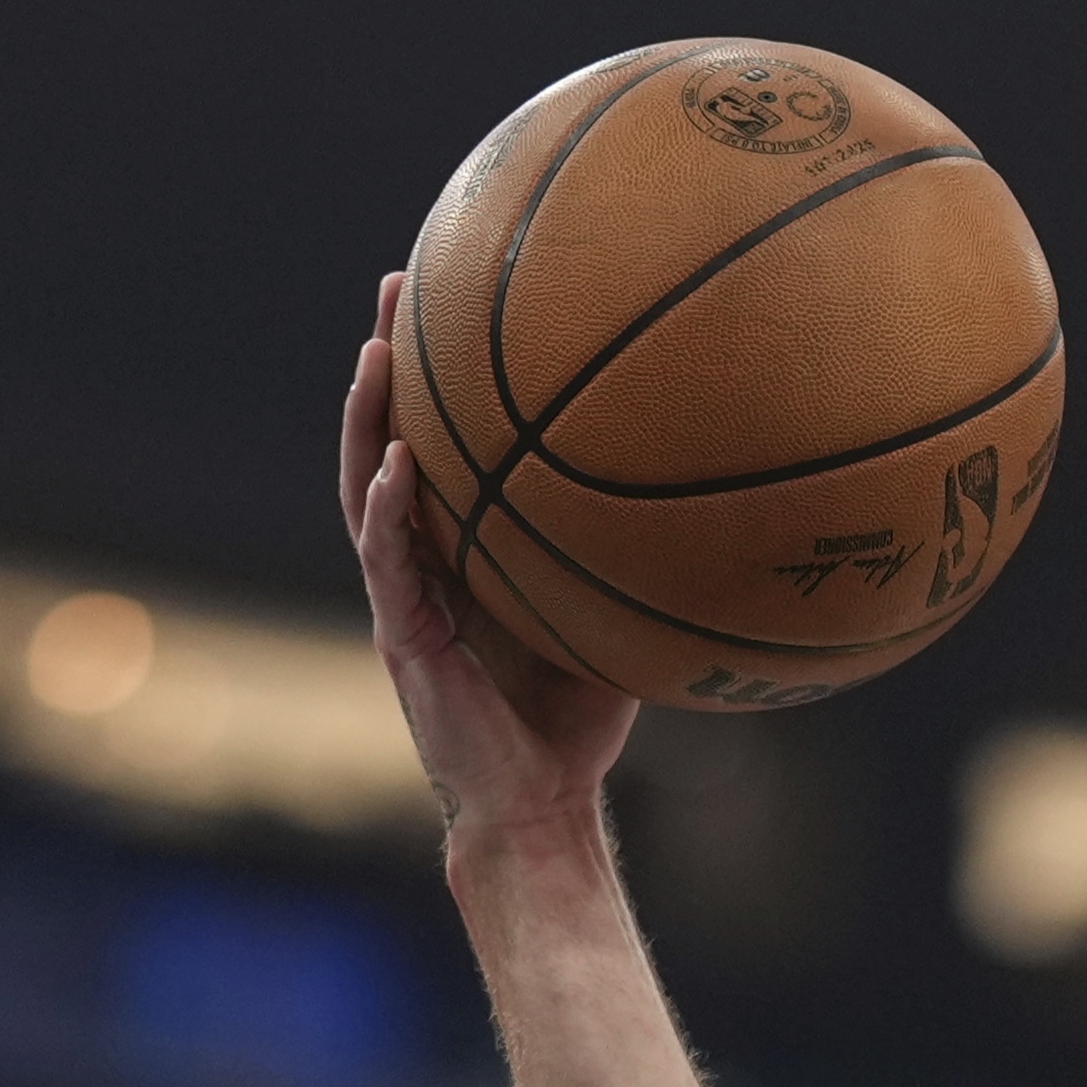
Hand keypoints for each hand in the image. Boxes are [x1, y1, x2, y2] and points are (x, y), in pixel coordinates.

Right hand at [341, 272, 636, 874]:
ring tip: (376, 349)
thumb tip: (719, 509)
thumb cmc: (574, 722)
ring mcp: (401, 596)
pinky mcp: (402, 637)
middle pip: (390, 439)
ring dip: (367, 416)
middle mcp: (420, 563)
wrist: (538, 805)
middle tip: (398, 282)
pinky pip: (387, 561)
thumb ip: (631, 566)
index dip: (440, 377)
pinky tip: (398, 462)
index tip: (455, 298)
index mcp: (459, 553)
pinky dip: (389, 508)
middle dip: (389, 361)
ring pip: (367, 485)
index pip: (442, 447)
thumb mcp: (611, 622)